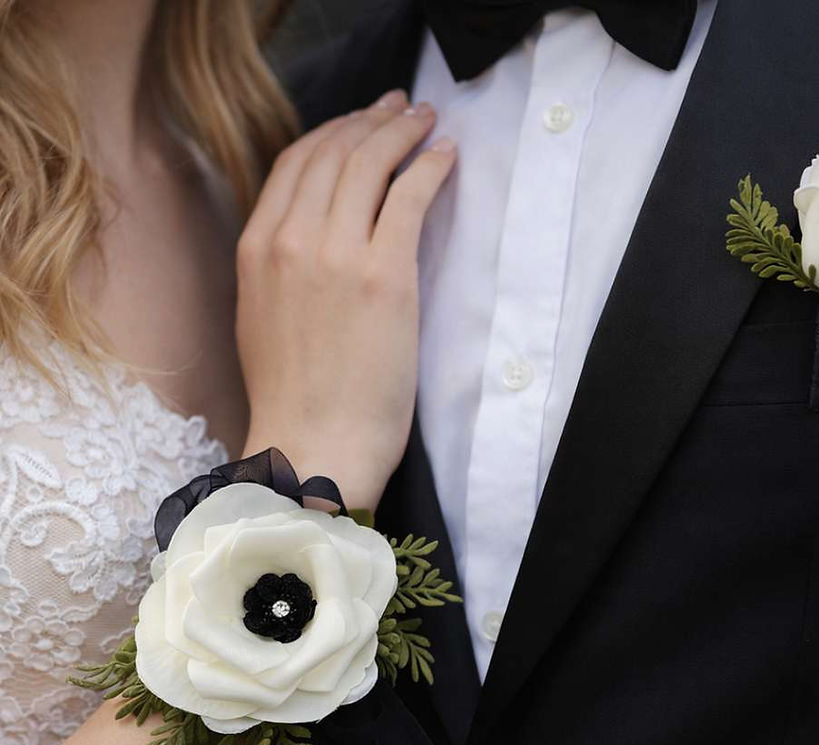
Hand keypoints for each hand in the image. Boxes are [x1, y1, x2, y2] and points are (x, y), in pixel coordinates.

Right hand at [236, 90, 455, 508]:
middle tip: (402, 109)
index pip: (294, 164)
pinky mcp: (384, 276)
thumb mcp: (262, 320)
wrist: (314, 445)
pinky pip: (408, 197)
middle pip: (333, 152)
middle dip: (372, 120)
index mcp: (256, 249)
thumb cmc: (294, 399)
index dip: (332, 133)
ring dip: (403, 132)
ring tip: (427, 121)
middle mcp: (291, 240)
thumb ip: (279, 269)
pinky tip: (446, 157)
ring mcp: (336, 254)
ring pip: (369, 164)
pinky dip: (429, 168)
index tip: (360, 123)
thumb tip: (309, 238)